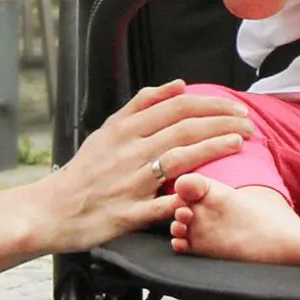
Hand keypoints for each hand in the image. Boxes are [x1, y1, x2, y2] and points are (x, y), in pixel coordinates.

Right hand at [42, 80, 251, 250]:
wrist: (52, 209)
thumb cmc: (85, 171)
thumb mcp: (107, 130)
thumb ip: (142, 105)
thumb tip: (178, 84)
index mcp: (124, 129)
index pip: (176, 107)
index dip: (211, 105)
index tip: (235, 107)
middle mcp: (128, 152)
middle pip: (183, 129)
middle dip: (222, 122)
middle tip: (248, 123)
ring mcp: (129, 183)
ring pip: (178, 159)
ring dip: (212, 148)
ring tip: (239, 142)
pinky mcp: (128, 214)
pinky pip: (162, 205)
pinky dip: (185, 196)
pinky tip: (210, 191)